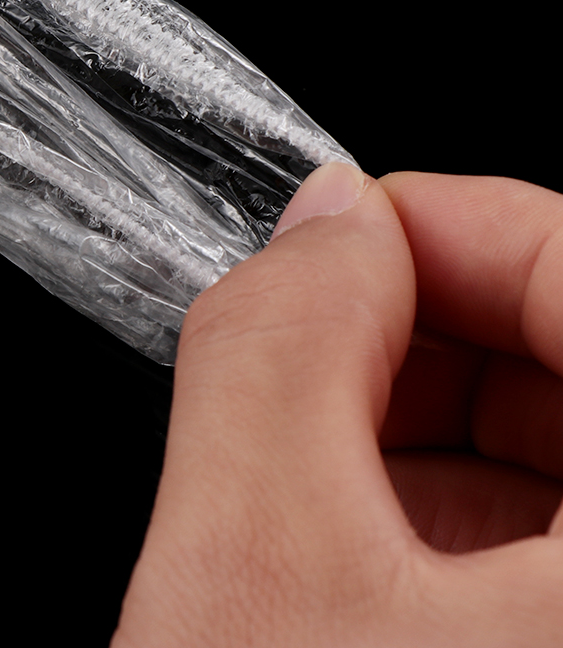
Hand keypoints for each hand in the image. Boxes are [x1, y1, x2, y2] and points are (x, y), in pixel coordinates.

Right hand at [113, 166, 561, 645]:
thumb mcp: (254, 567)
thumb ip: (276, 348)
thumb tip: (328, 220)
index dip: (460, 224)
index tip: (345, 241)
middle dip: (430, 335)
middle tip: (308, 351)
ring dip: (425, 431)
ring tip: (307, 475)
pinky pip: (549, 549)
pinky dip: (451, 516)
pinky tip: (356, 552)